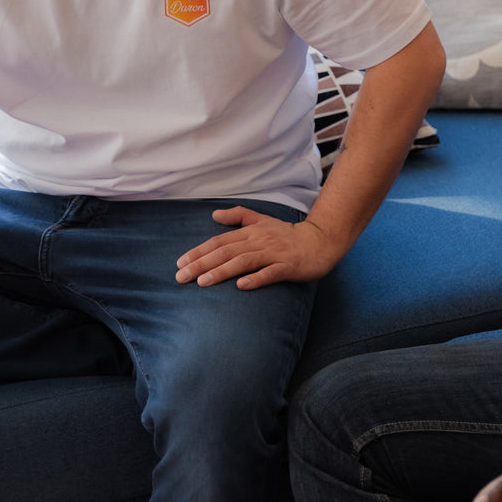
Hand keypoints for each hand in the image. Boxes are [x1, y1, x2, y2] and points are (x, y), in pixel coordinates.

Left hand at [175, 207, 343, 289]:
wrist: (321, 241)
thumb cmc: (289, 234)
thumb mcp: (263, 221)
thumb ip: (239, 216)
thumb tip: (214, 215)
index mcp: (252, 232)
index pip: (220, 242)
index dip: (199, 251)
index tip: (180, 263)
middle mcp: (260, 241)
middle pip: (226, 252)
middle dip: (202, 264)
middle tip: (181, 277)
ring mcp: (275, 254)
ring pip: (244, 262)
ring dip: (222, 272)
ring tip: (203, 282)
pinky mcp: (289, 266)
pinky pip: (270, 273)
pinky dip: (256, 279)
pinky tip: (241, 286)